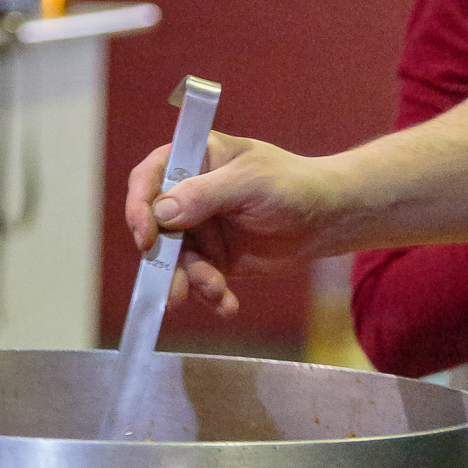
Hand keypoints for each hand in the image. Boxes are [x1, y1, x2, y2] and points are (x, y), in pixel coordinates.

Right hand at [124, 134, 342, 317]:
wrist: (326, 218)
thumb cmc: (292, 185)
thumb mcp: (250, 182)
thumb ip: (205, 195)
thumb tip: (161, 213)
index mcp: (194, 161)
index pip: (150, 178)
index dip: (140, 206)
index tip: (146, 236)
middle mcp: (189, 194)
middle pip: (156, 227)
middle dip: (163, 260)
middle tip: (174, 288)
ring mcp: (200, 229)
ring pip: (175, 260)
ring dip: (191, 281)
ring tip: (217, 291)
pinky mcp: (215, 258)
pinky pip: (200, 280)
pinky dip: (211, 295)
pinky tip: (227, 306)